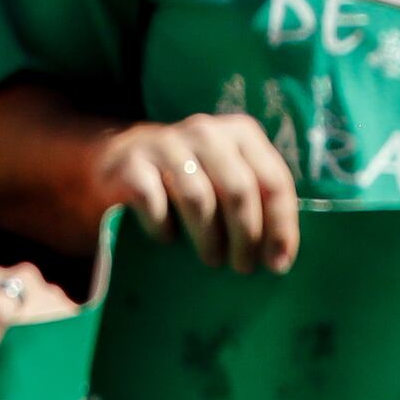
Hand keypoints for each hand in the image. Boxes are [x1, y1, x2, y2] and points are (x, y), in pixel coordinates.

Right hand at [94, 110, 298, 271]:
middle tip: (243, 268)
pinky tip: (167, 239)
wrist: (118, 161)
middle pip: (239, 190)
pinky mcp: (131, 165)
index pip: (273, 180)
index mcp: (240, 133)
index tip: (278, 264)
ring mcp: (165, 144)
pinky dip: (164, 228)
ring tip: (212, 259)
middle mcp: (205, 131)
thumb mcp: (226, 178)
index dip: (281, 226)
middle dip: (246, 236)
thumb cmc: (188, 180)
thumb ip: (256, 201)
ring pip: (199, 198)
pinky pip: (154, 203)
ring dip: (209, 238)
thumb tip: (280, 258)